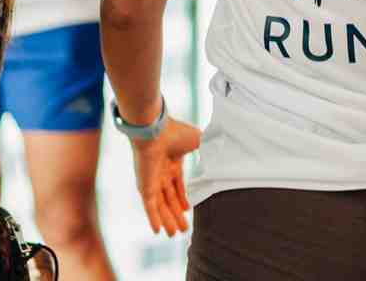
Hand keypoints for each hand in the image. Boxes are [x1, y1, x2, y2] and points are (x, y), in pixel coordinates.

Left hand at [130, 117, 200, 236]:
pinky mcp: (144, 186)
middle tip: (184, 229)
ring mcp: (151, 180)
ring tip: (175, 234)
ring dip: (168, 220)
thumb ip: (207, 148)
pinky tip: (158, 231)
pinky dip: (154, 218)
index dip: (182, 197)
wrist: (155, 130)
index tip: (187, 209)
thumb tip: (221, 152)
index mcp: (172, 160)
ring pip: (161, 205)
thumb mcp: (198, 140)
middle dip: (176, 213)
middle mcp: (160, 171)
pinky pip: (149, 206)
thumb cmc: (175, 131)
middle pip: (169, 198)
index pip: (177, 183)